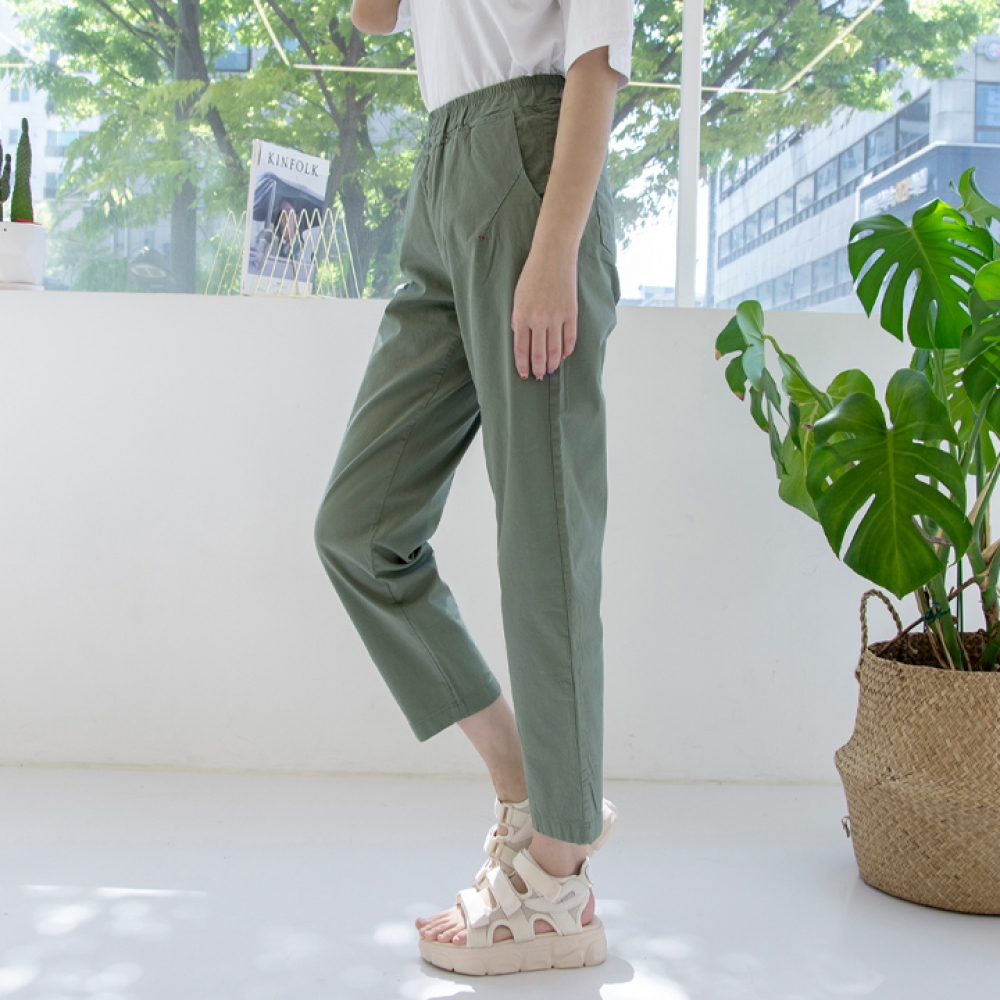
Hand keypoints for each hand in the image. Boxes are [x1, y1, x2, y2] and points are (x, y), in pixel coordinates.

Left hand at [511, 243, 578, 380]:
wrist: (553, 256)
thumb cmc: (532, 274)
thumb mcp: (517, 298)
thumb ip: (519, 320)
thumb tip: (523, 340)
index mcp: (522, 316)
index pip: (521, 349)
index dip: (523, 365)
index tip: (524, 375)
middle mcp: (539, 320)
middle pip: (539, 354)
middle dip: (538, 369)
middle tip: (538, 376)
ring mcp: (556, 317)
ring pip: (555, 350)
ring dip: (552, 363)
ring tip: (550, 370)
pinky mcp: (570, 313)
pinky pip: (570, 338)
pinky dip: (566, 350)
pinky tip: (563, 356)